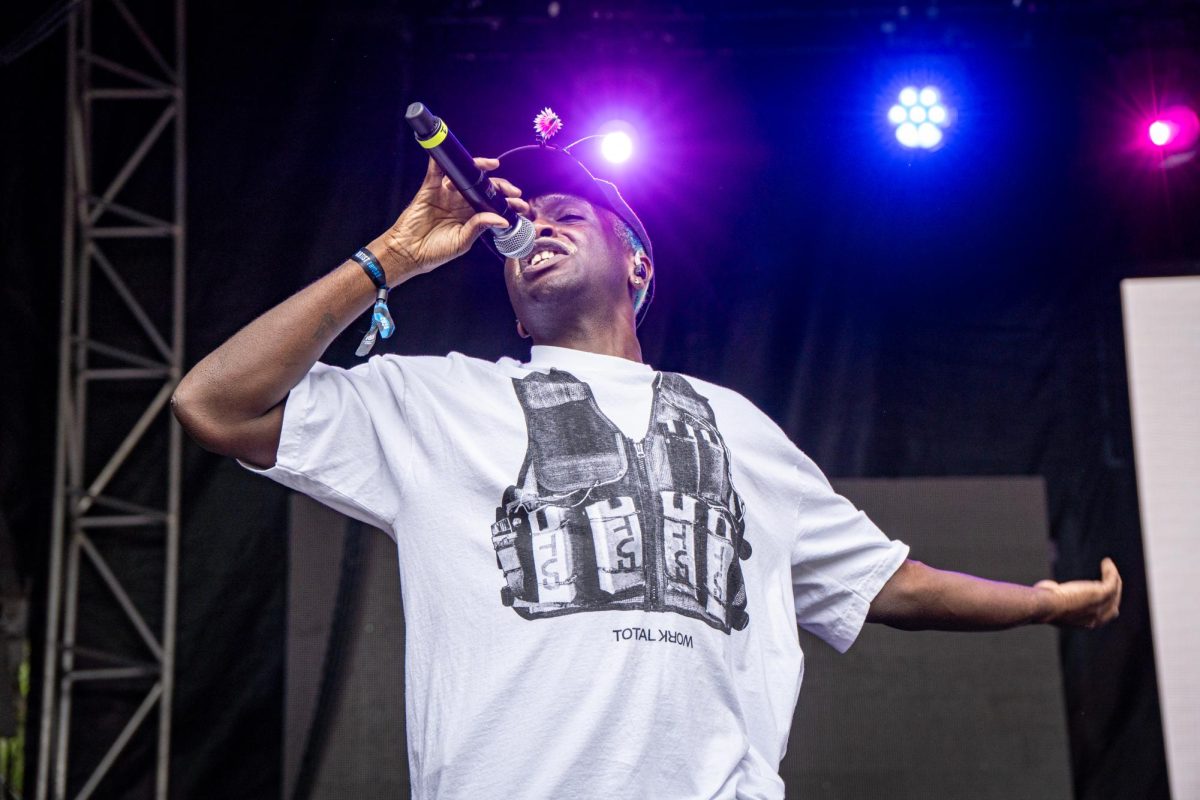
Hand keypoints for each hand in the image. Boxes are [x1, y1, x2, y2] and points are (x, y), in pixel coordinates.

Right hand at [379, 156, 530, 281]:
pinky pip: (437, 170)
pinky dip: (443, 160)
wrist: (409, 252)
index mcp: (470, 216)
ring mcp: (445, 194)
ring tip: (493, 167)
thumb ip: (480, 227)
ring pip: (464, 175)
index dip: (507, 202)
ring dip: (480, 169)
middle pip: (483, 187)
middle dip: (501, 186)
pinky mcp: (429, 188)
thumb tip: (501, 219)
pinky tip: (455, 155)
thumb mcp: (463, 241)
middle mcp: (460, 203)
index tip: (521, 205)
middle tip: (513, 191)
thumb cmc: (434, 251)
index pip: (492, 204)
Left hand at [1034, 557, 1121, 628]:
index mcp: (1086, 624)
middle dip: (1114, 591)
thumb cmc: (1042, 604)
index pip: (1104, 615)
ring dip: (1113, 577)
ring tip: (1108, 565)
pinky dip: (1111, 571)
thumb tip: (1051, 586)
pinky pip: (1112, 581)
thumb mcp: (1053, 604)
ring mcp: (1100, 607)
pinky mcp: (1100, 594)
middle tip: (1110, 577)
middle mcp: (1097, 619)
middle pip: (1113, 604)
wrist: (1046, 606)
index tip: (1099, 587)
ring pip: (1114, 590)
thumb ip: (1057, 597)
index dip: (1105, 603)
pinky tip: (1107, 562)